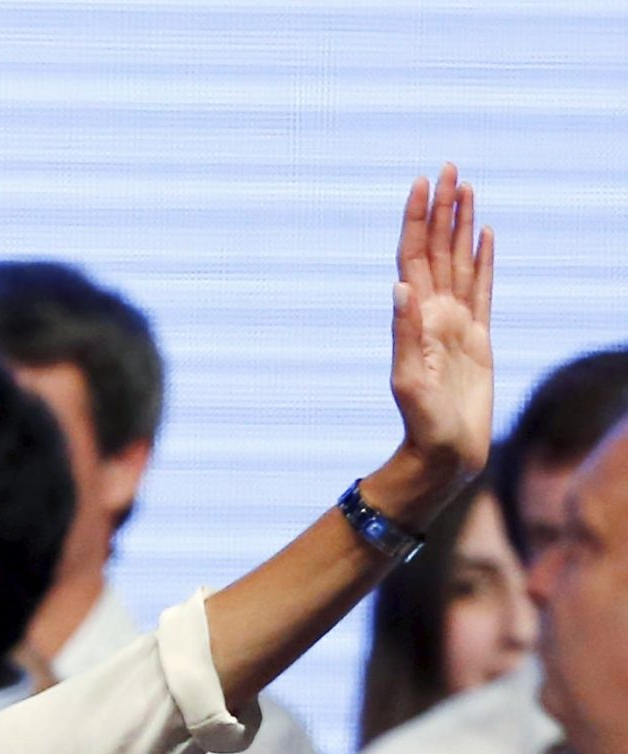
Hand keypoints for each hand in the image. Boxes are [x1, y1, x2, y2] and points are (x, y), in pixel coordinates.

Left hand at [387, 165, 494, 486]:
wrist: (443, 455)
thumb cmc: (422, 425)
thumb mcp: (408, 379)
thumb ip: (404, 333)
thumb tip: (399, 286)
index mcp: (416, 318)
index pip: (415, 256)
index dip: (418, 219)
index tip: (422, 182)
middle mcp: (434, 314)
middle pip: (438, 249)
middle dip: (442, 209)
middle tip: (448, 167)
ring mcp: (456, 324)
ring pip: (460, 261)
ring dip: (462, 224)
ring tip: (465, 188)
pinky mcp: (478, 338)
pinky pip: (482, 289)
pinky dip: (482, 260)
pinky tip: (484, 235)